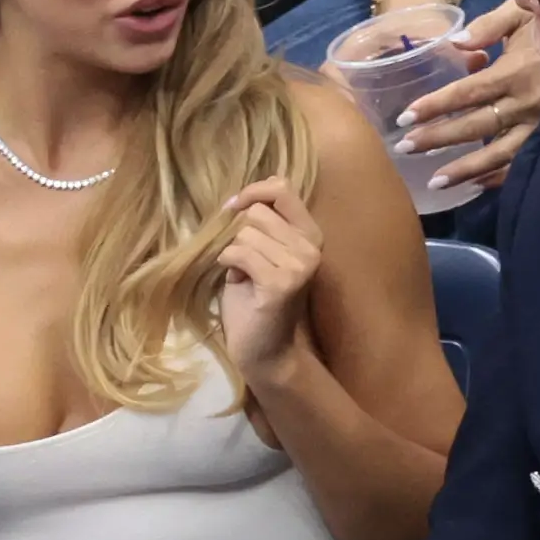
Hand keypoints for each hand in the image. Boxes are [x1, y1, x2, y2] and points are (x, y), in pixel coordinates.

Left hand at [215, 176, 324, 384]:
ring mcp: (300, 265)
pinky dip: (228, 264)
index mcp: (310, 234)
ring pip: (246, 233)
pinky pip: (240, 253)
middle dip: (237, 233)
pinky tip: (236, 280)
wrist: (266, 350)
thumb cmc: (256, 301)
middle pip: (258, 212)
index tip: (232, 208)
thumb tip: (240, 199)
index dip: (253, 192)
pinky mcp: (282, 283)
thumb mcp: (263, 253)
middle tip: (241, 261)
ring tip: (243, 276)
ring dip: (233, 253)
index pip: (282, 188)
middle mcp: (311, 246)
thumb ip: (262, 225)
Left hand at [394, 0, 539, 191]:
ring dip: (466, 170)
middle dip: (439, 138)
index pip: (467, 93)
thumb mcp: (523, 9)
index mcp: (514, 71)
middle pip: (476, 127)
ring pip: (499, 154)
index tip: (405, 117)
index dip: (435, 105)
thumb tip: (457, 43)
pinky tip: (476, 185)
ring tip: (436, 181)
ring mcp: (538, 123)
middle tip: (405, 148)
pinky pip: (523, 160)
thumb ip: (489, 24)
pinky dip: (500, 176)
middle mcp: (524, 103)